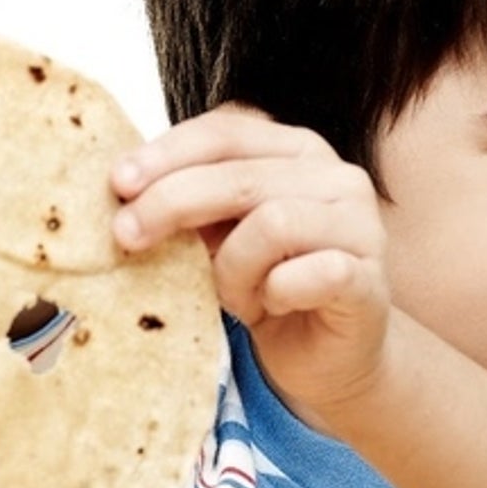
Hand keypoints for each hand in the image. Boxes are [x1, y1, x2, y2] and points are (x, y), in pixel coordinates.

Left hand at [110, 105, 390, 419]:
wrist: (327, 358)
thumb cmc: (265, 287)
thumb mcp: (217, 236)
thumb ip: (187, 202)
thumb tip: (121, 190)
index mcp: (295, 150)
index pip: (226, 130)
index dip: (167, 152)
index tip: (117, 183)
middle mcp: (336, 176)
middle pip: (240, 174)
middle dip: (172, 203)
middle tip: (127, 235)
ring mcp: (361, 224)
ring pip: (272, 223)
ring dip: (232, 268)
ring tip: (232, 296)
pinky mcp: (369, 278)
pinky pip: (311, 274)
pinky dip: (275, 292)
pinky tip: (270, 305)